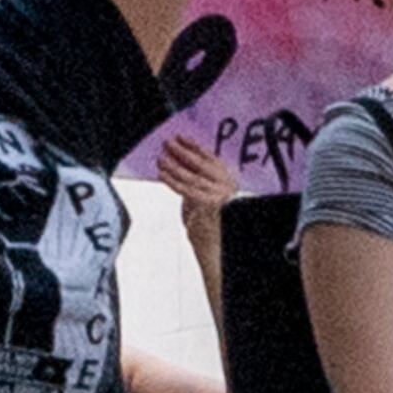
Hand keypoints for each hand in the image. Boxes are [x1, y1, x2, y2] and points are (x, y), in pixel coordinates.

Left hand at [154, 135, 236, 251]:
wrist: (219, 253)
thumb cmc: (213, 233)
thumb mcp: (207, 204)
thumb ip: (197, 189)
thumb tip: (179, 171)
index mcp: (231, 182)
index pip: (211, 159)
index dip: (195, 147)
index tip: (182, 138)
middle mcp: (228, 187)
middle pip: (202, 164)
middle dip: (182, 152)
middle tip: (168, 143)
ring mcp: (220, 195)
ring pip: (191, 176)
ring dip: (174, 166)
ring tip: (161, 159)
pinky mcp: (209, 204)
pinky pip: (186, 189)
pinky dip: (172, 181)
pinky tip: (162, 174)